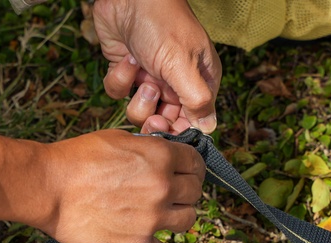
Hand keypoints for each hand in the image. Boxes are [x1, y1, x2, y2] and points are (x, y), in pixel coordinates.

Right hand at [0, 127, 204, 242]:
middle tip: (171, 195)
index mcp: (160, 157)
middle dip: (185, 192)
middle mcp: (162, 187)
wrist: (49, 187)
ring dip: (176, 219)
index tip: (185, 173)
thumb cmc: (77, 159)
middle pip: (195, 193)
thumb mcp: (117, 139)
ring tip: (160, 218)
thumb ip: (148, 149)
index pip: (196, 162)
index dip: (191, 167)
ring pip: (187, 222)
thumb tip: (165, 155)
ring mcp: (152, 219)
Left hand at [92, 0, 220, 134]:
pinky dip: (120, 78)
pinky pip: (120, 92)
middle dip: (155, 119)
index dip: (180, 130)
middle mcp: (176, 82)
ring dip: (138, 98)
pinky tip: (127, 59)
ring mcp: (150, 77)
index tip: (168, 128)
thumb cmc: (163, 24)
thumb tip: (209, 129)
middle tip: (153, 113)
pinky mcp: (127, 71)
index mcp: (199, 81)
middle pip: (165, 121)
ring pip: (140, 111)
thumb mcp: (184, 66)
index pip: (194, 120)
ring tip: (143, 75)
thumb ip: (198, 101)